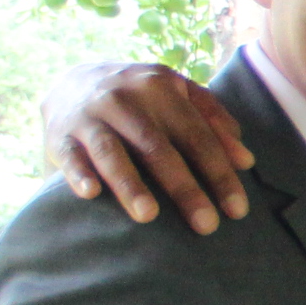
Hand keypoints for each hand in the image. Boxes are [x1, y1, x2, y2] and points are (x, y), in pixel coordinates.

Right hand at [50, 62, 253, 232]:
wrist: (73, 79)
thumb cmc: (142, 98)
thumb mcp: (178, 95)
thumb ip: (214, 121)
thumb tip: (245, 160)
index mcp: (161, 87)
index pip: (197, 136)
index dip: (219, 173)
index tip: (236, 210)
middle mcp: (124, 98)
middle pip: (158, 148)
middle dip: (184, 188)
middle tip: (206, 224)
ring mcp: (89, 115)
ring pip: (111, 151)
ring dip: (130, 184)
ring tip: (149, 216)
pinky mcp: (59, 134)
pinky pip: (69, 155)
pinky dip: (78, 174)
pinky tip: (91, 194)